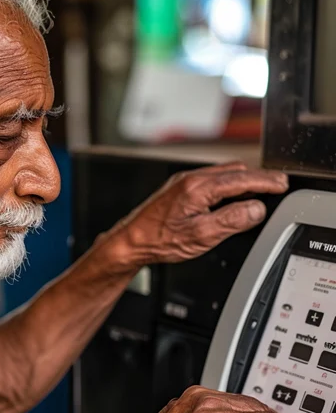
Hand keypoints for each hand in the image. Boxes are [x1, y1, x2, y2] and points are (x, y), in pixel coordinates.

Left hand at [105, 163, 288, 266]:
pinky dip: (227, 185)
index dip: (266, 181)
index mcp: (198, 188)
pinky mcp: (179, 189)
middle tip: (276, 189)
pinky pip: (211, 180)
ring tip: (258, 194)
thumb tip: (256, 209)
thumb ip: (232, 220)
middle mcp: (190, 179)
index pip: (242, 178)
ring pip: (223, 174)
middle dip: (258, 178)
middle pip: (235, 171)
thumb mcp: (201, 236)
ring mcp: (183, 182)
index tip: (282, 184)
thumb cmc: (157, 240)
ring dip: (243, 181)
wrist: (130, 241)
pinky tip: (230, 198)